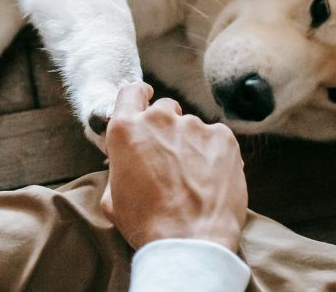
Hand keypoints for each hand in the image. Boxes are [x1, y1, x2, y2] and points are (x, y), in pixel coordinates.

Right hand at [100, 83, 246, 250]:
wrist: (191, 243)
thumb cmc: (147, 225)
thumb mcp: (112, 198)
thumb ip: (119, 167)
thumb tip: (128, 162)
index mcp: (126, 130)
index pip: (130, 92)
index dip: (139, 96)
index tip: (146, 100)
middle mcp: (160, 120)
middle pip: (165, 108)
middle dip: (167, 128)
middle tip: (170, 158)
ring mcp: (194, 126)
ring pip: (192, 128)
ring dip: (191, 145)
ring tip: (193, 180)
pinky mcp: (223, 138)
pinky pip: (216, 139)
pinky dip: (214, 155)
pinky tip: (210, 180)